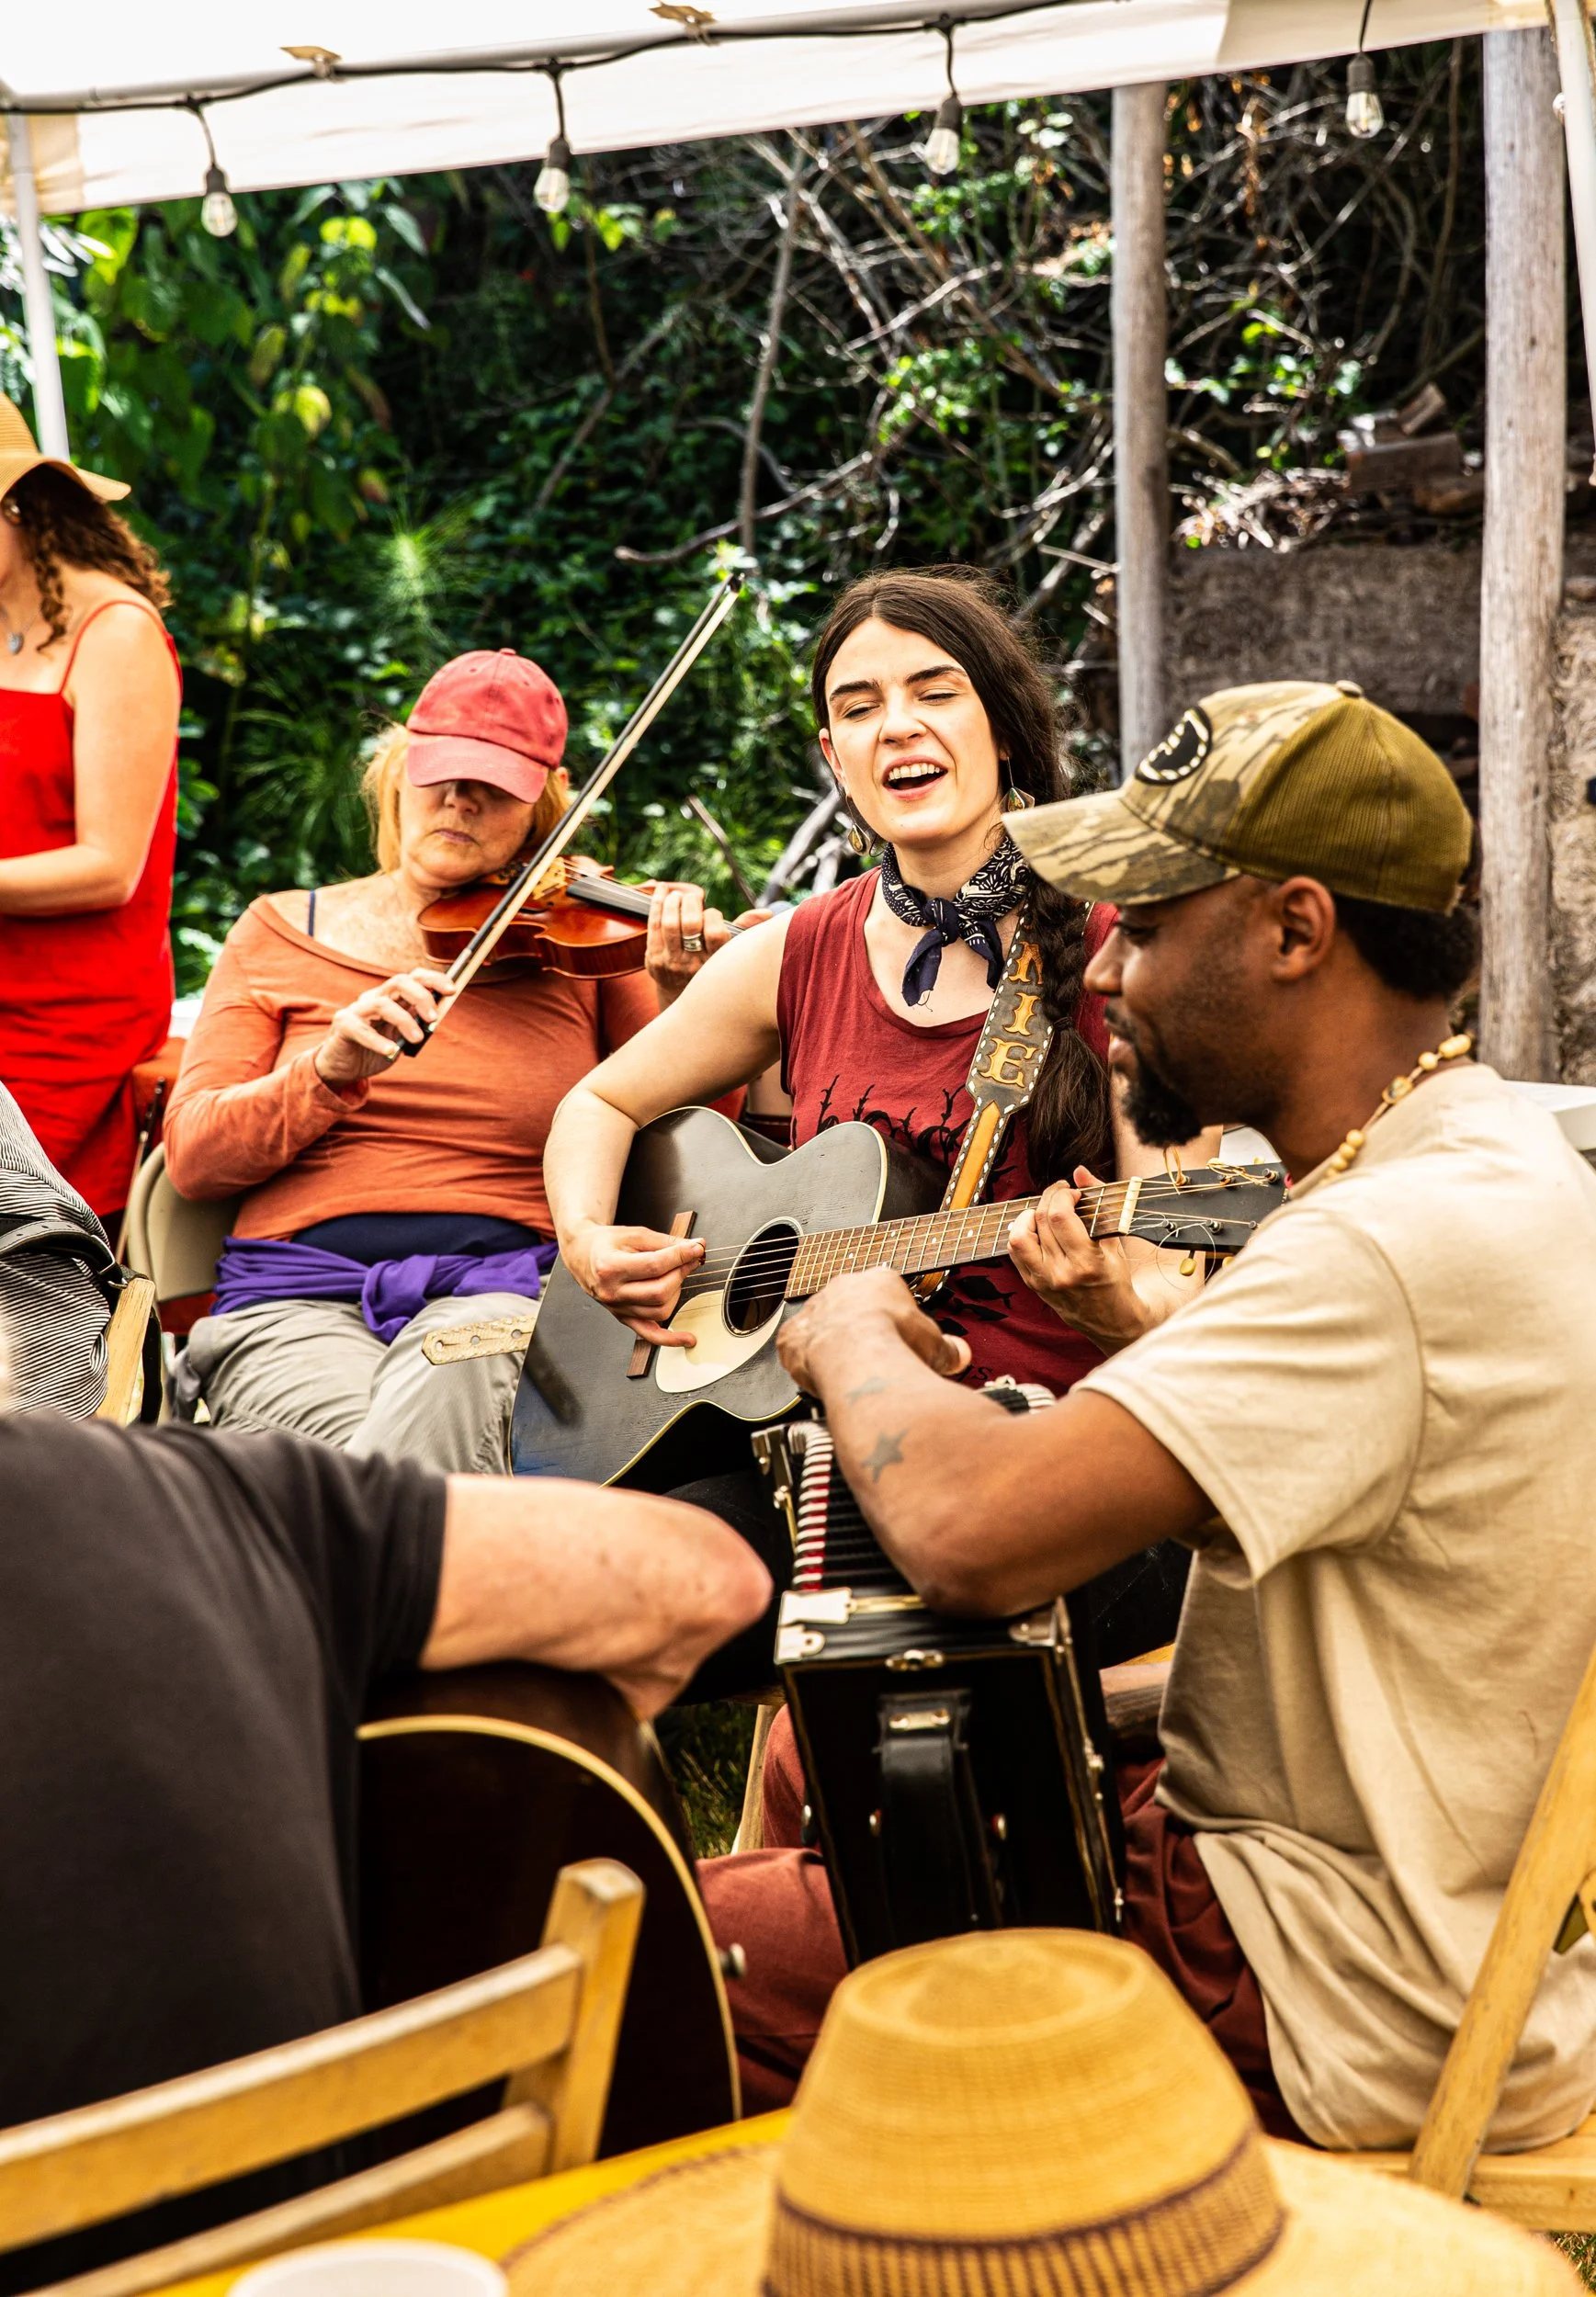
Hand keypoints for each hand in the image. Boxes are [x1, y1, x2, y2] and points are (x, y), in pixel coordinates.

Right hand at [313, 966, 457, 1085]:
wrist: (343, 1067)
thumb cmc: (376, 1050)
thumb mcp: (402, 1037)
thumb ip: (417, 1025)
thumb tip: (438, 1016)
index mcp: (391, 997)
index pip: (413, 977)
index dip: (433, 980)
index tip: (452, 990)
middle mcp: (374, 998)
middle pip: (398, 983)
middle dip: (421, 997)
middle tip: (434, 1018)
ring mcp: (357, 1010)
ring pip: (382, 1004)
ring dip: (404, 1020)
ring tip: (417, 1039)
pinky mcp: (343, 1025)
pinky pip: (361, 1029)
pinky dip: (378, 1041)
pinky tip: (391, 1051)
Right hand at [564, 1220, 706, 1348]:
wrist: (583, 1256)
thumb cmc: (606, 1244)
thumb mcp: (634, 1234)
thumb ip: (665, 1242)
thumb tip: (695, 1248)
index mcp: (609, 1267)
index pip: (654, 1266)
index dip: (680, 1256)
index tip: (696, 1249)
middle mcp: (612, 1292)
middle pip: (659, 1290)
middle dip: (681, 1272)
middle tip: (689, 1259)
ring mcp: (618, 1309)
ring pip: (660, 1310)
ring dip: (677, 1292)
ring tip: (676, 1275)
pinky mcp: (624, 1319)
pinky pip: (650, 1335)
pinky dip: (671, 1339)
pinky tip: (688, 1338)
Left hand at [646, 882, 748, 1004]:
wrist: (682, 999)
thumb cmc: (712, 968)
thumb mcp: (730, 953)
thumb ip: (745, 930)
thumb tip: (767, 914)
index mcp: (715, 962)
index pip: (715, 933)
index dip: (713, 917)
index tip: (712, 914)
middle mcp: (693, 965)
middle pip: (689, 925)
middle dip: (691, 903)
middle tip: (693, 898)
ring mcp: (671, 963)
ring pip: (669, 923)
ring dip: (673, 902)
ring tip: (678, 896)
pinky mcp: (653, 960)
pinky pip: (653, 926)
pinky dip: (657, 903)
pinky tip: (662, 890)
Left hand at [777, 1267, 969, 1396]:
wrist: (858, 1357)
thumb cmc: (897, 1345)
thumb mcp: (935, 1345)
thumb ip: (947, 1348)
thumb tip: (959, 1355)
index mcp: (879, 1281)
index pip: (886, 1293)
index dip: (894, 1318)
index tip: (900, 1337)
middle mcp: (843, 1288)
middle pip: (852, 1306)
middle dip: (862, 1328)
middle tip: (874, 1355)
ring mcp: (815, 1310)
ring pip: (822, 1324)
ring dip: (831, 1343)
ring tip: (849, 1369)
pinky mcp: (793, 1336)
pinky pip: (797, 1346)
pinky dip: (804, 1360)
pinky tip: (818, 1375)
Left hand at [1007, 1167, 1155, 1353]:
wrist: (1110, 1319)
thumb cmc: (1115, 1278)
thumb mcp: (1115, 1241)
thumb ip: (1099, 1203)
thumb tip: (1080, 1172)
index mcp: (1087, 1263)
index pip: (1060, 1216)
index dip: (1062, 1194)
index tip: (1073, 1192)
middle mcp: (1061, 1273)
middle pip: (1040, 1220)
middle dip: (1049, 1198)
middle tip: (1060, 1195)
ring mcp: (1043, 1281)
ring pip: (1019, 1236)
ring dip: (1029, 1216)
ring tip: (1045, 1212)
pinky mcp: (1032, 1285)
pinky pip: (1015, 1252)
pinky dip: (1021, 1233)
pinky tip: (1036, 1228)